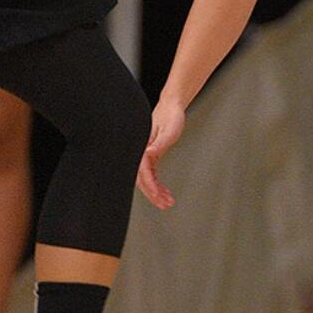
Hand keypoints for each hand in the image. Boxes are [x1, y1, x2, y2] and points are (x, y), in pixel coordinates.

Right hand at [137, 94, 185, 208]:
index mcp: (143, 148)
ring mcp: (145, 156)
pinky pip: (151, 174)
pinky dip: (158, 184)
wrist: (171, 107)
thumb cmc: (170, 116)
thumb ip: (159, 143)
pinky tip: (165, 192)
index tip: (159, 198)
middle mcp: (141, 153)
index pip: (143, 173)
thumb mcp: (168, 130)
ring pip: (147, 179)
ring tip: (168, 202)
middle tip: (166, 205)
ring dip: (156, 192)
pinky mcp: (151, 156)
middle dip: (153, 195)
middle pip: (143, 180)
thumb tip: (149, 154)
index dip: (151, 187)